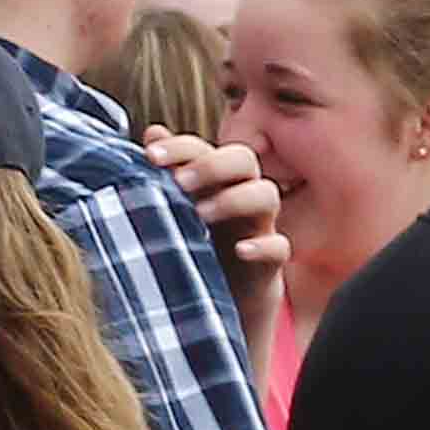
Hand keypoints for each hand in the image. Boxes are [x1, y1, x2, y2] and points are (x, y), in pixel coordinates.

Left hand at [158, 132, 286, 285]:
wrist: (222, 298)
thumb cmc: (196, 247)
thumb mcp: (175, 213)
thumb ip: (166, 176)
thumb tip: (152, 131)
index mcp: (213, 182)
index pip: (204, 149)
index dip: (181, 147)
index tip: (151, 155)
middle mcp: (239, 196)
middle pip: (243, 159)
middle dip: (212, 165)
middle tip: (180, 182)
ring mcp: (257, 226)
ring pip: (267, 195)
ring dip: (235, 199)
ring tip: (201, 214)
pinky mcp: (268, 263)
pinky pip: (279, 247)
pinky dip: (263, 246)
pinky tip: (240, 250)